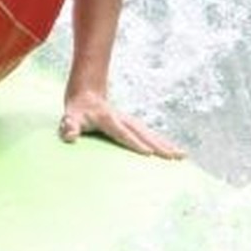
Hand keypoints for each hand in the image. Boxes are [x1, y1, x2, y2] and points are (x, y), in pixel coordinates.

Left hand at [59, 90, 184, 158]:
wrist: (87, 94)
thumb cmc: (77, 110)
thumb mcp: (69, 117)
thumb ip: (69, 126)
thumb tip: (70, 136)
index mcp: (108, 119)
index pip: (122, 133)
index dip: (135, 143)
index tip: (149, 153)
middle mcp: (123, 119)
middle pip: (143, 133)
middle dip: (159, 145)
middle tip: (174, 157)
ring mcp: (130, 121)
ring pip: (151, 133)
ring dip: (166, 144)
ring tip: (181, 155)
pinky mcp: (134, 124)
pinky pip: (150, 134)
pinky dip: (163, 142)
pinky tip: (174, 151)